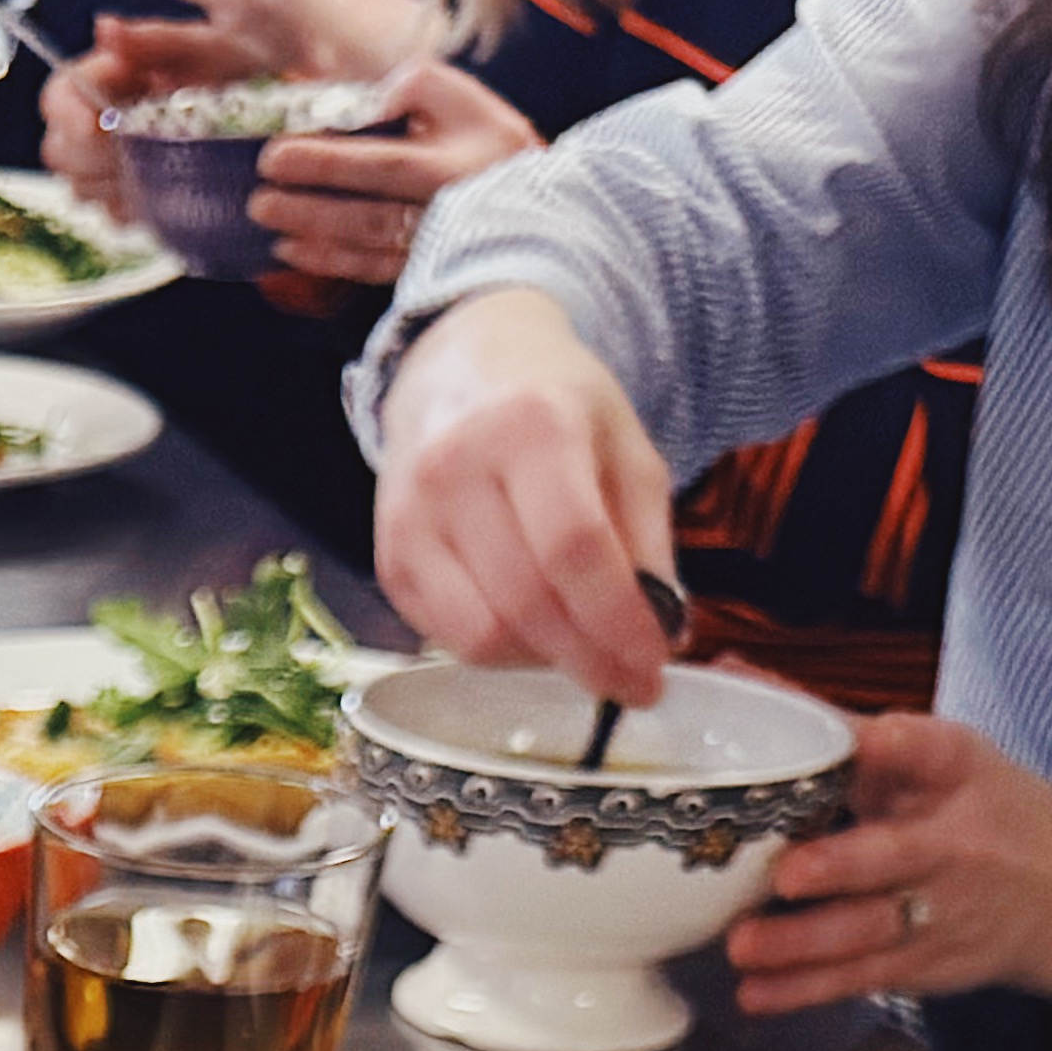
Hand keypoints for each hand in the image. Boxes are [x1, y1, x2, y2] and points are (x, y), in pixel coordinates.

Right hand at [44, 17, 254, 215]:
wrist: (278, 122)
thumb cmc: (243, 74)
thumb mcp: (205, 48)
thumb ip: (152, 40)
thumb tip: (105, 27)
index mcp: (110, 75)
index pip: (59, 96)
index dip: (69, 115)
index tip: (97, 128)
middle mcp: (99, 119)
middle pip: (59, 149)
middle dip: (94, 156)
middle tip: (137, 149)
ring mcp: (111, 163)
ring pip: (80, 186)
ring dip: (114, 182)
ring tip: (156, 166)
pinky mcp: (130, 198)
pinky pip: (111, 214)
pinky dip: (133, 206)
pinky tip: (162, 189)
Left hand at [242, 56, 543, 286]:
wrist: (541, 208)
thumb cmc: (490, 143)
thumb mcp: (464, 97)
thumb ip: (417, 85)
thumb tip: (365, 102)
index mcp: (451, 166)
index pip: (380, 163)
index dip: (325, 162)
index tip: (275, 156)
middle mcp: (442, 213)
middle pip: (365, 213)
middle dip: (306, 207)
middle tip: (258, 199)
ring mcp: (435, 250)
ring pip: (365, 247)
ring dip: (312, 237)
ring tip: (268, 223)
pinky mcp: (426, 273)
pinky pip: (372, 273)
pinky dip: (331, 264)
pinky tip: (294, 252)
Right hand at [375, 287, 679, 700]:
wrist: (461, 368)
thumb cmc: (555, 410)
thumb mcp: (625, 448)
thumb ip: (649, 539)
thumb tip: (662, 635)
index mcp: (531, 426)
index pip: (574, 548)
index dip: (616, 621)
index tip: (653, 667)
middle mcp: (457, 468)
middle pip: (526, 601)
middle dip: (587, 658)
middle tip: (628, 682)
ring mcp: (411, 516)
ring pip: (480, 635)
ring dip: (542, 659)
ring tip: (577, 643)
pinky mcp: (389, 556)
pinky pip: (447, 637)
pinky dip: (500, 649)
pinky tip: (530, 627)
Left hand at [729, 717, 1051, 1014]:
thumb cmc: (982, 810)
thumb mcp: (939, 758)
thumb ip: (843, 730)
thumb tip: (733, 674)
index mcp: (958, 771)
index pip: (935, 750)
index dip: (898, 744)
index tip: (866, 735)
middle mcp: (954, 841)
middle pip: (895, 855)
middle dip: (841, 866)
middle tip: (787, 872)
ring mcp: (941, 908)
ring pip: (869, 928)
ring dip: (803, 941)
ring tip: (743, 944)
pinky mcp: (926, 962)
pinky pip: (862, 977)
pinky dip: (805, 989)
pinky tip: (755, 993)